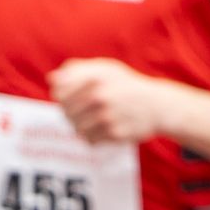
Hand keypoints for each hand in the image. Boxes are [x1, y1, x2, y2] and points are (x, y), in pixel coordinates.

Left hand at [49, 59, 165, 143]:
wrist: (157, 105)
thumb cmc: (126, 85)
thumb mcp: (106, 69)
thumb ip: (78, 70)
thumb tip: (51, 79)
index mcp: (96, 78)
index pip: (59, 93)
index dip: (63, 96)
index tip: (73, 97)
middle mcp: (100, 97)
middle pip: (66, 113)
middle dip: (72, 113)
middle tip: (86, 110)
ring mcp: (108, 116)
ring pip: (76, 128)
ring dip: (83, 126)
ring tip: (97, 119)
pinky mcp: (114, 134)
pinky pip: (90, 140)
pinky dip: (94, 136)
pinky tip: (105, 128)